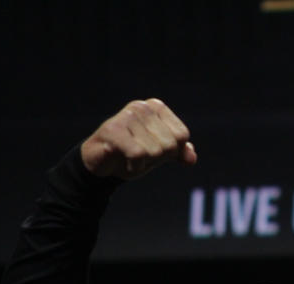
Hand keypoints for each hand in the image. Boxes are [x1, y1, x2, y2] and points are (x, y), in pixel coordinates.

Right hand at [80, 98, 196, 179]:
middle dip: (157, 158)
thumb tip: (192, 158)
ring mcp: (127, 116)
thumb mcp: (160, 154)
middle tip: (139, 154)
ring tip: (130, 157)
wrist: (101, 163)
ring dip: (144, 163)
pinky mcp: (112, 130)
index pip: (182, 136)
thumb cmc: (133, 154)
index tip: (153, 149)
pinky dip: (135, 166)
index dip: (171, 152)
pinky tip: (126, 162)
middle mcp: (142, 107)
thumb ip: (179, 152)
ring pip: (155, 151)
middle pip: (170, 145)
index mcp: (157, 108)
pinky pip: (138, 155)